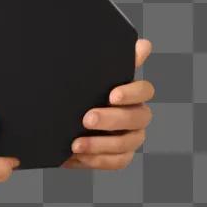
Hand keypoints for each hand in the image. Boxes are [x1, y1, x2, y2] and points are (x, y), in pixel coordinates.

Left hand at [61, 38, 154, 169]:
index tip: (112, 95)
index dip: (131, 93)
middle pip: (137, 118)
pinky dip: (98, 160)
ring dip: (101, 144)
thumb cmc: (83, 91)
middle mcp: (137, 115)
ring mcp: (131, 137)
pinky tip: (80, 156)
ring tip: (76, 144)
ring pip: (127, 143)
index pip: (144, 91)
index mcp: (134, 93)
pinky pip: (117, 161)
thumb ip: (117, 59)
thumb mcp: (93, 75)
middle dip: (112, 119)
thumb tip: (145, 44)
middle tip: (87, 119)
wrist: (61, 116)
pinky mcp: (121, 156)